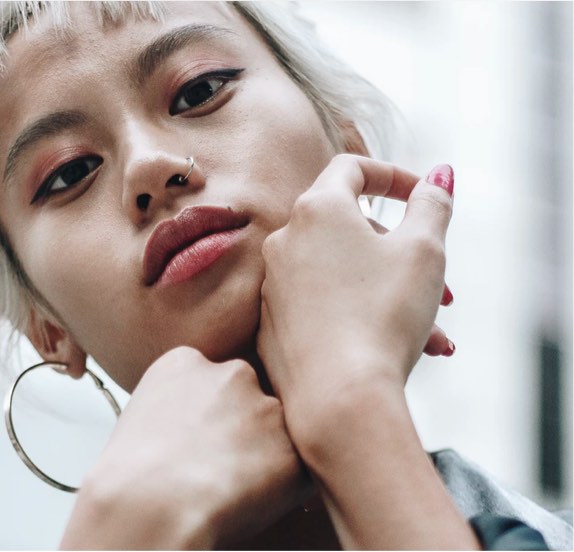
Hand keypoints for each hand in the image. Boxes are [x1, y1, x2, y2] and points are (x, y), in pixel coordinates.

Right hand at [61, 346, 310, 549]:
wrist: (147, 505)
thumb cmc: (129, 477)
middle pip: (252, 397)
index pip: (216, 380)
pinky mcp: (292, 448)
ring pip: (280, 431)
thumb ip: (177, 405)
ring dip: (267, 455)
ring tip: (233, 489)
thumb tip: (195, 427)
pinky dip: (285, 489)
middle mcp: (232, 373)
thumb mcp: (139, 417)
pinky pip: (299, 470)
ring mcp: (266, 408)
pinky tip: (251, 503)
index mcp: (187, 361)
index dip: (212, 415)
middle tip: (222, 466)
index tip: (200, 442)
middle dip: (246, 427)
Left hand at [256, 156, 477, 549]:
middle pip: (351, 230)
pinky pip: (323, 306)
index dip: (392, 175)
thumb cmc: (383, 315)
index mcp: (316, 209)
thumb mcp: (424, 251)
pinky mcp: (272, 322)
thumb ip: (432, 205)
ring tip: (437, 335)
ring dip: (391, 295)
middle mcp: (285, 241)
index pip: (352, 169)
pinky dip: (361, 316)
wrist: (336, 397)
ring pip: (344, 275)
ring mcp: (273, 284)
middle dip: (402, 254)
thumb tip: (438, 176)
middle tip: (443, 288)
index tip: (422, 195)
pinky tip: (400, 349)